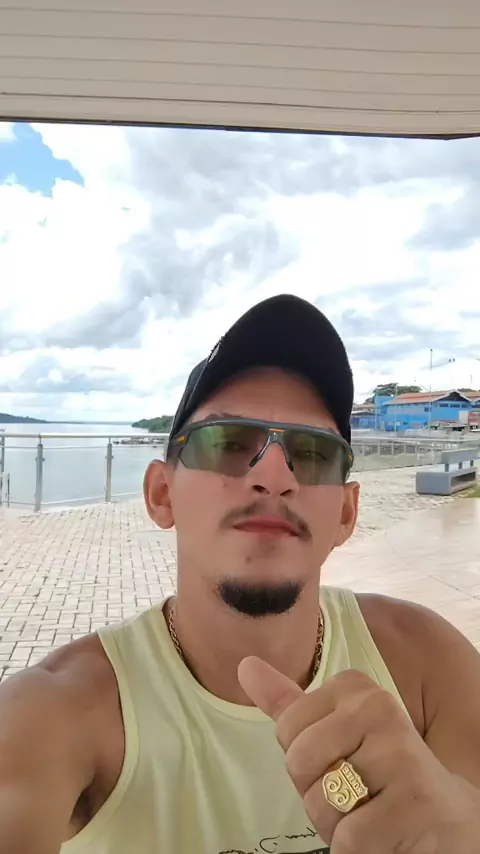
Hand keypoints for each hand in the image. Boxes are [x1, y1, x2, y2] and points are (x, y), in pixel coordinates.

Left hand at [238, 657, 479, 852]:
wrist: (450, 820)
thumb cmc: (381, 776)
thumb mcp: (337, 733)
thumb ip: (290, 703)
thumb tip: (245, 666)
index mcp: (357, 687)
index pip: (286, 728)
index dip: (305, 758)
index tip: (344, 759)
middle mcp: (379, 709)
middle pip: (298, 763)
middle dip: (318, 793)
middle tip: (359, 793)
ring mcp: (399, 754)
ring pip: (320, 802)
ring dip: (337, 825)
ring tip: (372, 814)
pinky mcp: (412, 803)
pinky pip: (347, 837)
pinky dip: (358, 848)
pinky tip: (386, 835)